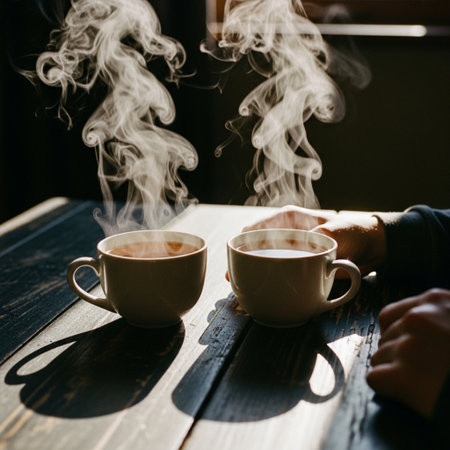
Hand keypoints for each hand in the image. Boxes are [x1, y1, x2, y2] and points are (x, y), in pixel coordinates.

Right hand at [242, 205, 385, 276]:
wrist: (373, 247)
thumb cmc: (353, 231)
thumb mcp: (335, 233)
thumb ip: (318, 241)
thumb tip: (301, 257)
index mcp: (288, 220)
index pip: (256, 227)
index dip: (241, 241)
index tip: (234, 256)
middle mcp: (284, 235)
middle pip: (254, 246)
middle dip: (241, 261)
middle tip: (231, 277)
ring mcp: (288, 251)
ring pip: (261, 261)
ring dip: (251, 273)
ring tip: (240, 287)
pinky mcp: (295, 266)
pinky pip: (275, 273)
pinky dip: (266, 281)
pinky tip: (259, 292)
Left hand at [366, 288, 449, 418]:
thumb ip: (442, 316)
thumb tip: (419, 323)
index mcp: (435, 301)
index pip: (391, 314)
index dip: (395, 334)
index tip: (404, 346)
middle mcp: (417, 318)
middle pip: (385, 337)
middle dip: (396, 355)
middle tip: (420, 370)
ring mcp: (409, 346)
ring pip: (378, 357)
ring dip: (393, 372)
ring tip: (421, 382)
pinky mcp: (403, 376)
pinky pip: (375, 378)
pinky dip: (387, 388)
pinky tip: (408, 394)